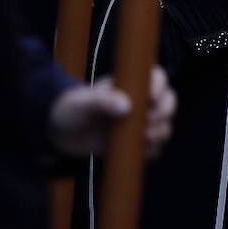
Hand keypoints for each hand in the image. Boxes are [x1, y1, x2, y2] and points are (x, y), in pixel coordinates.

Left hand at [47, 66, 175, 158]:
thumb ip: (101, 101)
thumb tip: (126, 106)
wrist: (60, 134)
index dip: (160, 85)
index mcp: (128, 85)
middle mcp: (138, 102)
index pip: (156, 77)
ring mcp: (138, 123)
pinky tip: (142, 152)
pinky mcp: (134, 143)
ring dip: (161, 131)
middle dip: (165, 112)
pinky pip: (154, 146)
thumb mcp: (81, 103)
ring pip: (164, 124)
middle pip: (168, 100)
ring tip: (145, 138)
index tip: (151, 98)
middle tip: (149, 122)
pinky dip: (153, 150)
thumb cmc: (69, 110)